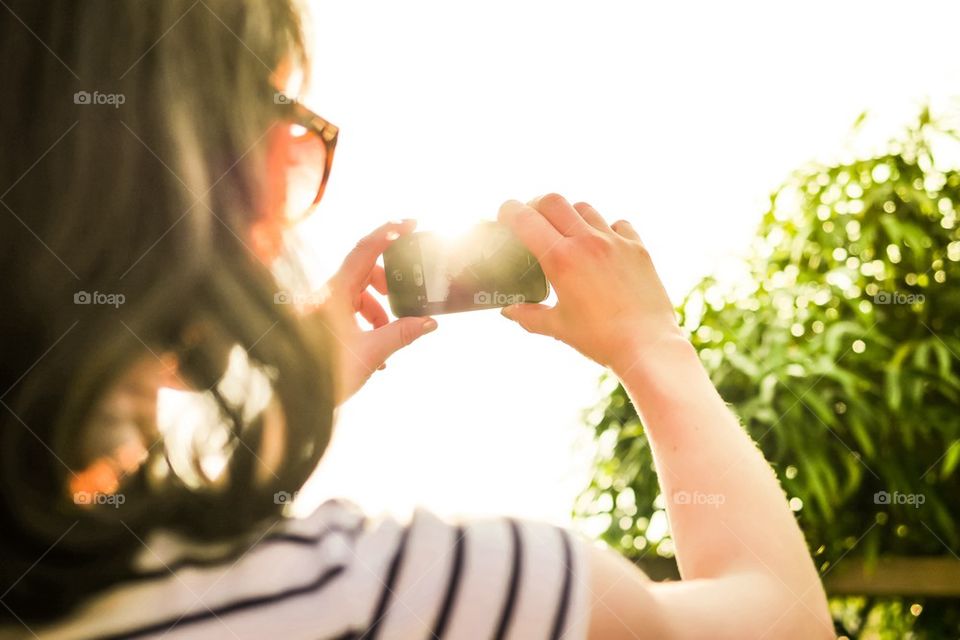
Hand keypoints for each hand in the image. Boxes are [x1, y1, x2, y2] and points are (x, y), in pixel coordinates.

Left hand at [310, 220, 437, 403]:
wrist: (289, 400)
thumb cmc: (324, 375)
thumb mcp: (370, 353)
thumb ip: (401, 334)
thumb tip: (429, 323)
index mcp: (335, 293)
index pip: (366, 249)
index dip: (390, 232)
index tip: (412, 223)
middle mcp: (326, 294)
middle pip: (364, 270)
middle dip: (388, 282)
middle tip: (406, 295)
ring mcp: (320, 308)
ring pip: (357, 294)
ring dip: (378, 310)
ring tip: (390, 334)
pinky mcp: (319, 323)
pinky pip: (348, 311)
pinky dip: (366, 322)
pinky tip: (376, 353)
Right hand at [497, 194, 681, 374]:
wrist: (647, 346)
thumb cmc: (600, 339)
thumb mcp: (558, 327)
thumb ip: (529, 316)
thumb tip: (509, 311)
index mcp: (561, 259)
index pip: (526, 219)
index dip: (509, 212)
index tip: (504, 217)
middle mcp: (587, 242)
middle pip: (554, 201)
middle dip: (537, 206)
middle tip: (534, 222)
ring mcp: (615, 242)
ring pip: (585, 208)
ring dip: (570, 216)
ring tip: (568, 234)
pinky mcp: (638, 248)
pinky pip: (618, 224)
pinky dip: (605, 229)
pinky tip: (603, 246)